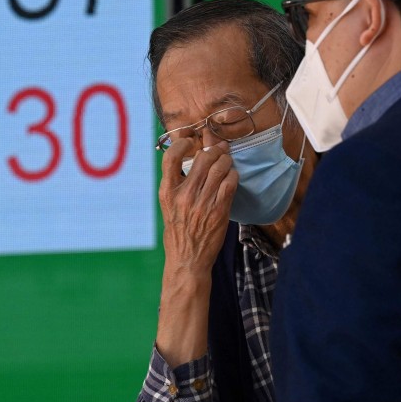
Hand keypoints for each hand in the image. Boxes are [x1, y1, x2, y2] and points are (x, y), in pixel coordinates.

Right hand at [158, 135, 237, 277]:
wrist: (187, 259)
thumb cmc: (178, 232)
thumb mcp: (168, 205)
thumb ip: (177, 183)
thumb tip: (190, 156)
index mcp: (167, 192)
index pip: (171, 157)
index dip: (183, 143)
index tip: (191, 142)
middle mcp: (184, 195)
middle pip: (202, 158)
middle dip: (214, 150)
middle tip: (218, 149)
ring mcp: (202, 203)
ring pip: (220, 168)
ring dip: (226, 161)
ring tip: (226, 161)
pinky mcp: (219, 211)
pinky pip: (230, 183)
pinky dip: (233, 175)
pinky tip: (231, 176)